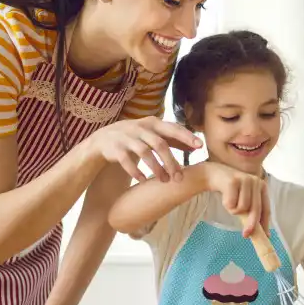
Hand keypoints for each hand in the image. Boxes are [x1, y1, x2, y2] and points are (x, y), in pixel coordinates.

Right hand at [87, 117, 201, 183]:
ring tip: (164, 181)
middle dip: (171, 161)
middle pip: (160, 144)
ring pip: (145, 153)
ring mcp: (126, 137)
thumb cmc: (134, 137)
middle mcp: (140, 128)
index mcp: (152, 123)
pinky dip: (136, 171)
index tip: (200, 146)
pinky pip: (127, 161)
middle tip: (179, 178)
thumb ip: (173, 139)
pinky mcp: (115, 149)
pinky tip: (143, 180)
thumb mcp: (153, 134)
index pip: (173, 128)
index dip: (186, 136)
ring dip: (156, 168)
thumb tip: (196, 147)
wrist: (102, 139)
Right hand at [205, 163, 269, 237]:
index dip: (265, 224)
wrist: (214, 174)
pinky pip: (232, 204)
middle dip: (251, 224)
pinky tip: (224, 197)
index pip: (266, 208)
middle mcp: (256, 181)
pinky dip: (227, 205)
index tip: (265, 236)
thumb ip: (251, 211)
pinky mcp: (233, 181)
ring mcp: (245, 180)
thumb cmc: (231, 190)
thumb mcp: (244, 199)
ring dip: (234, 210)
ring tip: (230, 203)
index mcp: (262, 187)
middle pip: (256, 209)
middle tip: (245, 235)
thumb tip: (257, 231)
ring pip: (243, 207)